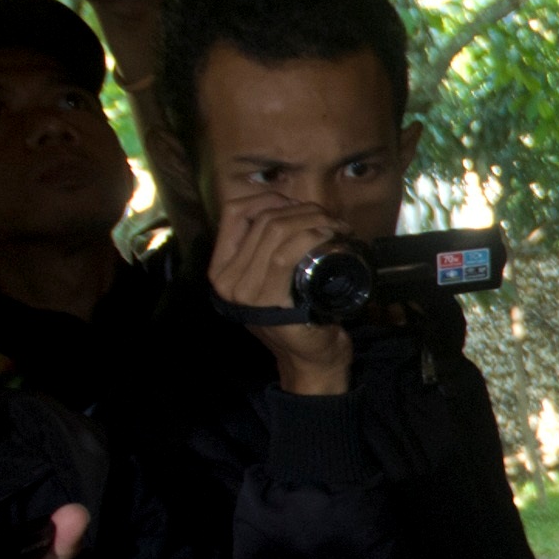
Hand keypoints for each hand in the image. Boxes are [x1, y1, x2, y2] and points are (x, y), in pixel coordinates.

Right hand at [208, 193, 354, 393]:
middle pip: (263, 218)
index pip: (235, 212)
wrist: (311, 360)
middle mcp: (225, 279)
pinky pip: (285, 254)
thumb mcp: (274, 279)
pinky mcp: (268, 301)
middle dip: (303, 209)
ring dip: (314, 220)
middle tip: (331, 220)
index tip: (299, 206)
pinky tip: (329, 236)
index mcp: (221, 269)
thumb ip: (267, 251)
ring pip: (276, 230)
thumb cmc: (300, 316)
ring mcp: (244, 291)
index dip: (270, 198)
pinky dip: (311, 237)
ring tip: (337, 228)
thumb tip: (289, 210)